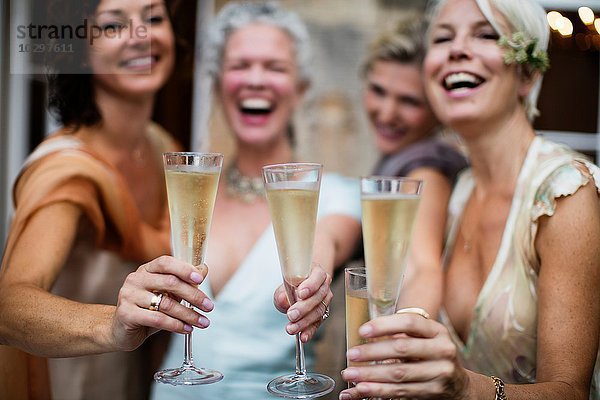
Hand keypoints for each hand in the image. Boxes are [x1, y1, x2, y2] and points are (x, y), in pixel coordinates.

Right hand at [110, 256, 214, 350]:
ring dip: (189, 314)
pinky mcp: (126, 314)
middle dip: (194, 295)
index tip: (201, 279)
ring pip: (166, 303)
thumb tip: (204, 269)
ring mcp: (128, 295)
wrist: (120, 330)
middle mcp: (135, 279)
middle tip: (209, 306)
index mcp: (146, 270)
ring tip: (202, 322)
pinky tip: (187, 329)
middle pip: (170, 283)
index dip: (184, 269)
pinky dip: (176, 325)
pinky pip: (158, 319)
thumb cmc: (147, 309)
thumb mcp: (165, 294)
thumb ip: (182, 281)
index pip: (166, 262)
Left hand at [273, 263, 331, 342]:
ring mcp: (325, 300)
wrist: (301, 285)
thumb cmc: (292, 282)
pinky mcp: (322, 314)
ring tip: (291, 328)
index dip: (311, 285)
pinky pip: (317, 323)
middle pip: (318, 297)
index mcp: (316, 272)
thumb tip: (283, 300)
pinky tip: (303, 337)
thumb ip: (283, 291)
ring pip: (318, 312)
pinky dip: (309, 331)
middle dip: (304, 308)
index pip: (318, 277)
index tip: (300, 293)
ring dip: (304, 322)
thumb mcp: (284, 284)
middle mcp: (324, 286)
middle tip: (291, 315)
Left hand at [339, 312, 467, 399]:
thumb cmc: (431, 354)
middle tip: (351, 354)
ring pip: (399, 373)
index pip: (409, 323)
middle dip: (372, 352)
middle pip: (402, 349)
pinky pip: (400, 392)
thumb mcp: (424, 338)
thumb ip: (401, 333)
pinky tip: (361, 389)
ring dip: (370, 375)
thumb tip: (364, 334)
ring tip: (350, 374)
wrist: (459, 384)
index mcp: (437, 331)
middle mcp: (442, 349)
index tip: (362, 330)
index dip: (384, 325)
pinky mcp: (433, 392)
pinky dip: (377, 390)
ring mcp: (440, 372)